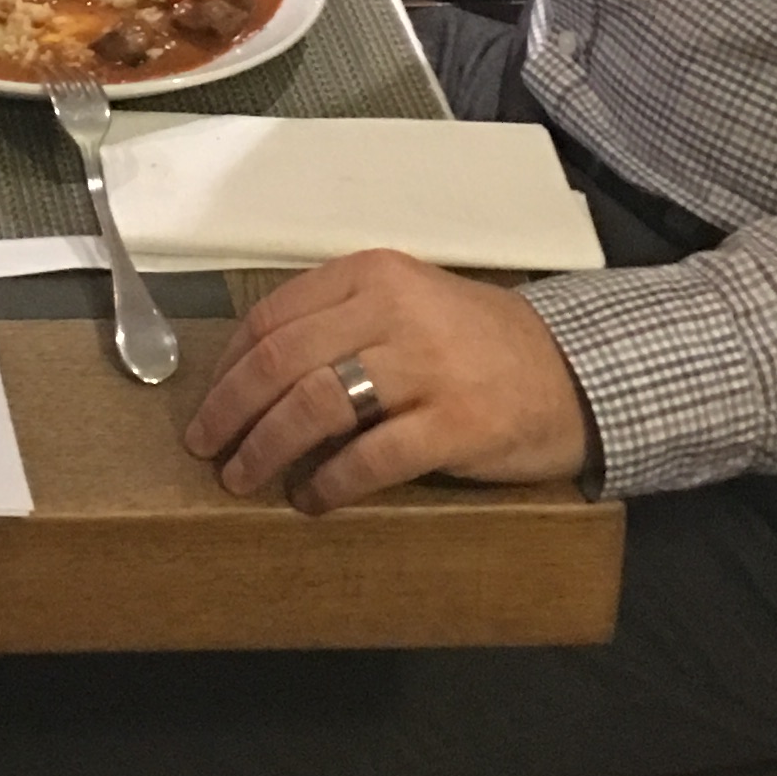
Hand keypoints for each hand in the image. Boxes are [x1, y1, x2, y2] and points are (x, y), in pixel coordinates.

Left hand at [181, 251, 590, 509]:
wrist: (571, 372)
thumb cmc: (472, 343)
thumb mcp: (403, 306)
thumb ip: (338, 325)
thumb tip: (249, 378)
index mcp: (372, 275)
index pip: (271, 317)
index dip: (227, 367)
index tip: (205, 404)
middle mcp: (395, 310)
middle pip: (281, 361)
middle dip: (230, 411)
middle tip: (205, 449)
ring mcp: (427, 366)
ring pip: (315, 405)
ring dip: (266, 449)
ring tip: (244, 478)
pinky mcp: (457, 424)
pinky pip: (371, 457)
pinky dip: (329, 484)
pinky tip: (313, 500)